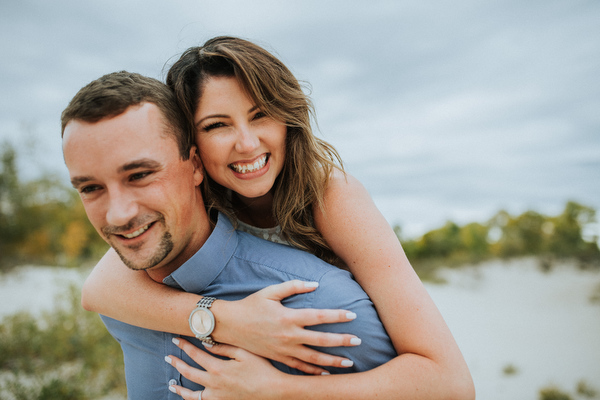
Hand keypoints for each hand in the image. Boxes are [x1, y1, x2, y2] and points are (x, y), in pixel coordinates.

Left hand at [166, 338, 291, 399]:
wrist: (273, 391)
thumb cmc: (261, 369)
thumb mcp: (244, 353)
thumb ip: (224, 348)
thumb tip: (206, 343)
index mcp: (218, 368)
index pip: (196, 354)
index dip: (185, 346)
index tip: (176, 339)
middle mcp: (213, 384)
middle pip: (189, 372)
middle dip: (177, 363)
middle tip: (168, 357)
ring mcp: (217, 396)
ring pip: (192, 394)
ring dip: (180, 388)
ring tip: (171, 384)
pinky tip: (190, 398)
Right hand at [213, 280, 359, 373]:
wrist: (229, 325)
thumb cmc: (251, 305)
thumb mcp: (270, 291)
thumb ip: (294, 286)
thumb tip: (315, 284)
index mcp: (288, 317)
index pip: (319, 316)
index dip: (337, 316)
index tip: (353, 315)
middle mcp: (288, 335)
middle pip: (321, 340)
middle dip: (341, 341)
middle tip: (359, 341)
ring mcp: (284, 349)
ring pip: (313, 359)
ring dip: (332, 361)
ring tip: (349, 362)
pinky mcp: (278, 358)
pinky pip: (299, 368)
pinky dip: (313, 372)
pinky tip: (326, 373)